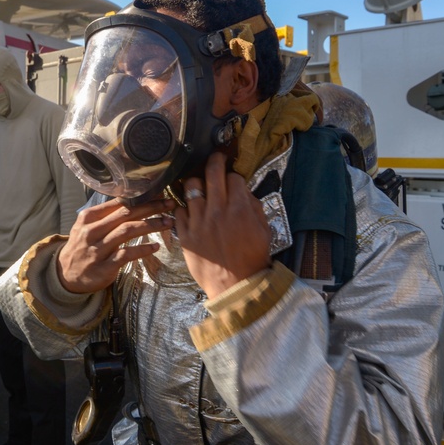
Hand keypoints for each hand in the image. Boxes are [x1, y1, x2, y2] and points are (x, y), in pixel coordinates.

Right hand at [57, 198, 174, 293]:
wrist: (65, 275)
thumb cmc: (82, 247)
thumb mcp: (86, 227)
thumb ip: (106, 215)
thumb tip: (132, 200)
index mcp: (89, 217)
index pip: (118, 203)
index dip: (140, 198)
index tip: (159, 194)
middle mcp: (92, 231)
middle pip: (126, 214)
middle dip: (151, 207)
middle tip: (169, 204)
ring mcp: (98, 249)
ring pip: (127, 231)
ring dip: (150, 225)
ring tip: (167, 222)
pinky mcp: (104, 266)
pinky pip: (127, 254)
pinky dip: (143, 249)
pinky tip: (155, 246)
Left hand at [175, 152, 271, 299]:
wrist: (235, 286)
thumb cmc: (252, 259)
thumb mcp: (264, 230)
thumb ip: (254, 207)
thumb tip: (244, 191)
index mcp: (239, 209)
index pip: (233, 178)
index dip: (234, 176)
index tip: (233, 180)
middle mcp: (217, 211)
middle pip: (212, 172)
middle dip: (215, 160)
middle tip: (215, 158)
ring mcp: (199, 222)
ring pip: (190, 187)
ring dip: (196, 183)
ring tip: (199, 186)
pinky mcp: (185, 235)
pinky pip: (179, 211)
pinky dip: (184, 208)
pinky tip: (191, 211)